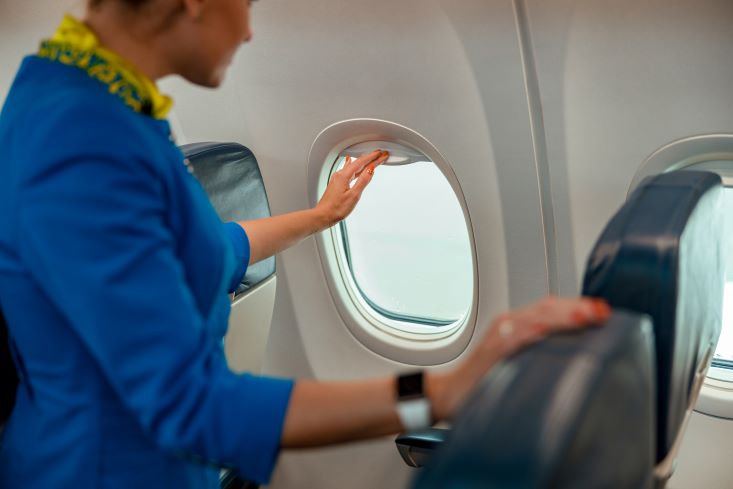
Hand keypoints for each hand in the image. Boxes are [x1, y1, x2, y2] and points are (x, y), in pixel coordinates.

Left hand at [315, 150, 389, 228]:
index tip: (381, 154)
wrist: (322, 216)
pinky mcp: (337, 183)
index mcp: (343, 176)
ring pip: (354, 167)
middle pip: (358, 163)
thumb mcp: (353, 195)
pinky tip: (350, 162)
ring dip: (364, 163)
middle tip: (381, 155)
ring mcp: (337, 179)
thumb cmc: (335, 209)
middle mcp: (339, 175)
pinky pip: (348, 171)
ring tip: (372, 159)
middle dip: (370, 158)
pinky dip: (354, 167)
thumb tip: (371, 169)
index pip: (361, 162)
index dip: (373, 157)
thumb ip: (363, 181)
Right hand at [430, 296, 610, 420]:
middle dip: (577, 307)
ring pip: (534, 317)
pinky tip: (548, 329)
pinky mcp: (490, 350)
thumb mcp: (517, 362)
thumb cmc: (483, 381)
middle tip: (603, 311)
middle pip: (547, 307)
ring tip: (586, 315)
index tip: (603, 311)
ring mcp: (498, 335)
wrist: (448, 393)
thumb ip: (539, 354)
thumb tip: (574, 356)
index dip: (577, 306)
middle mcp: (507, 324)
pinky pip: (514, 337)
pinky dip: (532, 331)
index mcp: (516, 324)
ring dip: (561, 315)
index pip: (552, 308)